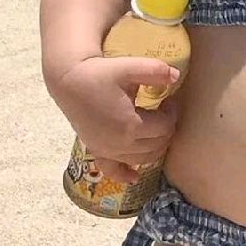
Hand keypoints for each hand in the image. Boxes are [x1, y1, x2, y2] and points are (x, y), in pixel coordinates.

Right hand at [53, 56, 180, 183]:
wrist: (69, 80)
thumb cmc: (99, 73)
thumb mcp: (129, 67)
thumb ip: (155, 71)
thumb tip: (176, 76)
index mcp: (131, 125)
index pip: (164, 127)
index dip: (172, 113)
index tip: (168, 100)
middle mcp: (120, 144)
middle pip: (156, 145)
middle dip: (166, 129)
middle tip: (164, 112)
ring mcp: (107, 150)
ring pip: (141, 159)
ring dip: (154, 148)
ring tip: (155, 129)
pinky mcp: (96, 150)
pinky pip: (112, 170)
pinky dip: (125, 174)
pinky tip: (135, 177)